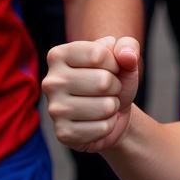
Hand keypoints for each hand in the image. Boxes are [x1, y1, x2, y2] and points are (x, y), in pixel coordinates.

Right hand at [43, 35, 140, 151]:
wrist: (113, 110)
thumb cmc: (115, 77)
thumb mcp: (124, 56)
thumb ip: (128, 46)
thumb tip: (128, 56)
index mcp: (59, 56)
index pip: (98, 54)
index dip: (114, 63)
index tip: (109, 68)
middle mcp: (50, 82)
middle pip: (103, 81)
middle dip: (115, 86)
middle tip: (107, 89)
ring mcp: (54, 110)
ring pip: (105, 106)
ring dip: (112, 105)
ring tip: (103, 103)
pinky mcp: (63, 133)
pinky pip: (103, 128)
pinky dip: (109, 124)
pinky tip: (98, 120)